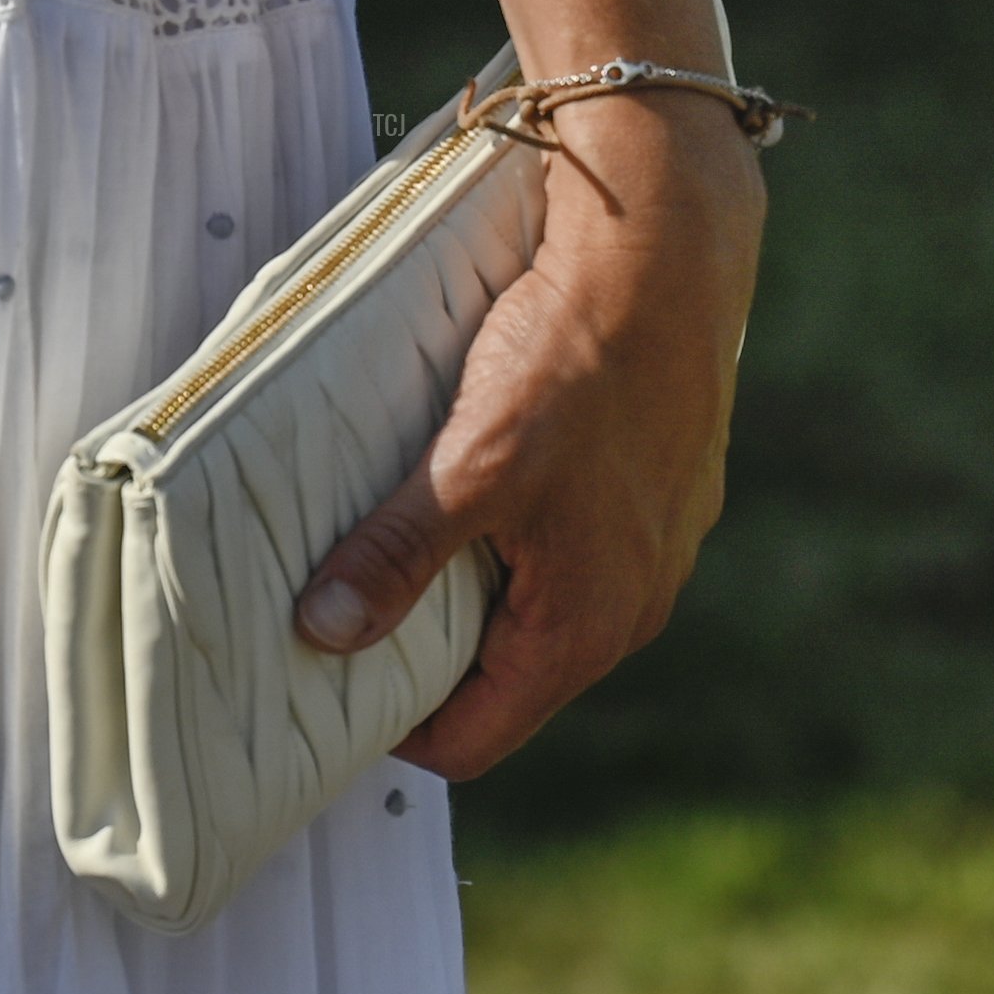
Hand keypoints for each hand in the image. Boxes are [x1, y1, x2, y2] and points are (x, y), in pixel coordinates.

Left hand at [295, 89, 765, 779]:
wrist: (668, 254)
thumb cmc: (580, 359)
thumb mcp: (470, 466)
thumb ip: (396, 556)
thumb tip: (324, 632)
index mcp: (585, 626)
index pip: (474, 739)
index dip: (398, 725)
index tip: (335, 686)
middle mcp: (631, 604)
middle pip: (508, 677)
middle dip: (430, 653)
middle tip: (356, 599)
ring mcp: (655, 548)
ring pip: (545, 607)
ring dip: (476, 588)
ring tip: (411, 530)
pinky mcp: (661, 492)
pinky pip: (578, 547)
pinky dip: (522, 537)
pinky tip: (485, 479)